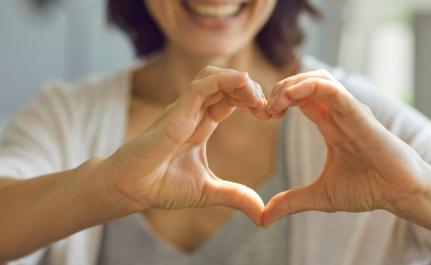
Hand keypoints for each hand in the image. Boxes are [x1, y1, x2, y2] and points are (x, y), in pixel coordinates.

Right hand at [99, 66, 266, 224]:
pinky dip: (225, 80)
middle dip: (250, 89)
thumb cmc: (161, 186)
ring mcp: (184, 109)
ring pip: (214, 77)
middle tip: (267, 107)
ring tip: (257, 98)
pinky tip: (243, 86)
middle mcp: (193, 113)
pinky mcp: (176, 112)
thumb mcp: (209, 192)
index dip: (251, 101)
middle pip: (225, 83)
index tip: (269, 115)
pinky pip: (202, 85)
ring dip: (240, 81)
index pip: (230, 99)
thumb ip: (236, 196)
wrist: (132, 189)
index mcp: (201, 125)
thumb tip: (262, 214)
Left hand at [262, 70, 430, 225]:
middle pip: (305, 82)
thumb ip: (291, 202)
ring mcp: (349, 111)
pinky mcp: (359, 115)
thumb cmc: (368, 189)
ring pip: (318, 79)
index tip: (261, 115)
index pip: (300, 98)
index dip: (277, 101)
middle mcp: (338, 114)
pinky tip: (289, 96)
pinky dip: (309, 87)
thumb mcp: (320, 196)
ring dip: (291, 84)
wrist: (400, 194)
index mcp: (329, 125)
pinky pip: (333, 90)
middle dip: (279, 88)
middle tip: (263, 109)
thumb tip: (263, 219)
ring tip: (275, 103)